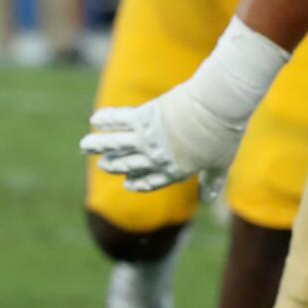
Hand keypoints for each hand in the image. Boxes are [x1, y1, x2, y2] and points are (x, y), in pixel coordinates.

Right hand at [83, 80, 245, 195]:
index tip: (127, 184)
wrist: (218, 107)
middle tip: (103, 165)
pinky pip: (119, 119)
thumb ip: (212, 181)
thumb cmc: (223, 134)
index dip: (138, 183)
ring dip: (98, 145)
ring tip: (84, 145)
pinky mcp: (144, 117)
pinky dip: (106, 119)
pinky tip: (95, 118)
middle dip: (114, 165)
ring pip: (116, 144)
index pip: (151, 181)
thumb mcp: (221, 162)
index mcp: (174, 170)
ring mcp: (147, 138)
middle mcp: (155, 158)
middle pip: (129, 163)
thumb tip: (207, 200)